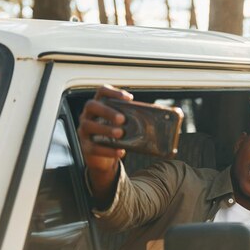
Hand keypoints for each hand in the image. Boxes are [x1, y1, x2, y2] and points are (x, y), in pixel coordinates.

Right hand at [77, 85, 132, 202]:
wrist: (104, 157)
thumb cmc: (117, 136)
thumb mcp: (126, 125)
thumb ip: (138, 117)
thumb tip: (165, 113)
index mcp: (99, 106)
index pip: (102, 92)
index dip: (113, 92)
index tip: (128, 98)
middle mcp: (88, 116)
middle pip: (92, 106)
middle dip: (107, 111)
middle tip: (123, 119)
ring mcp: (84, 131)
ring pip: (88, 126)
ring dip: (106, 129)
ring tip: (121, 133)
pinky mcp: (86, 147)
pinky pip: (94, 147)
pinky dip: (108, 150)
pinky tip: (121, 151)